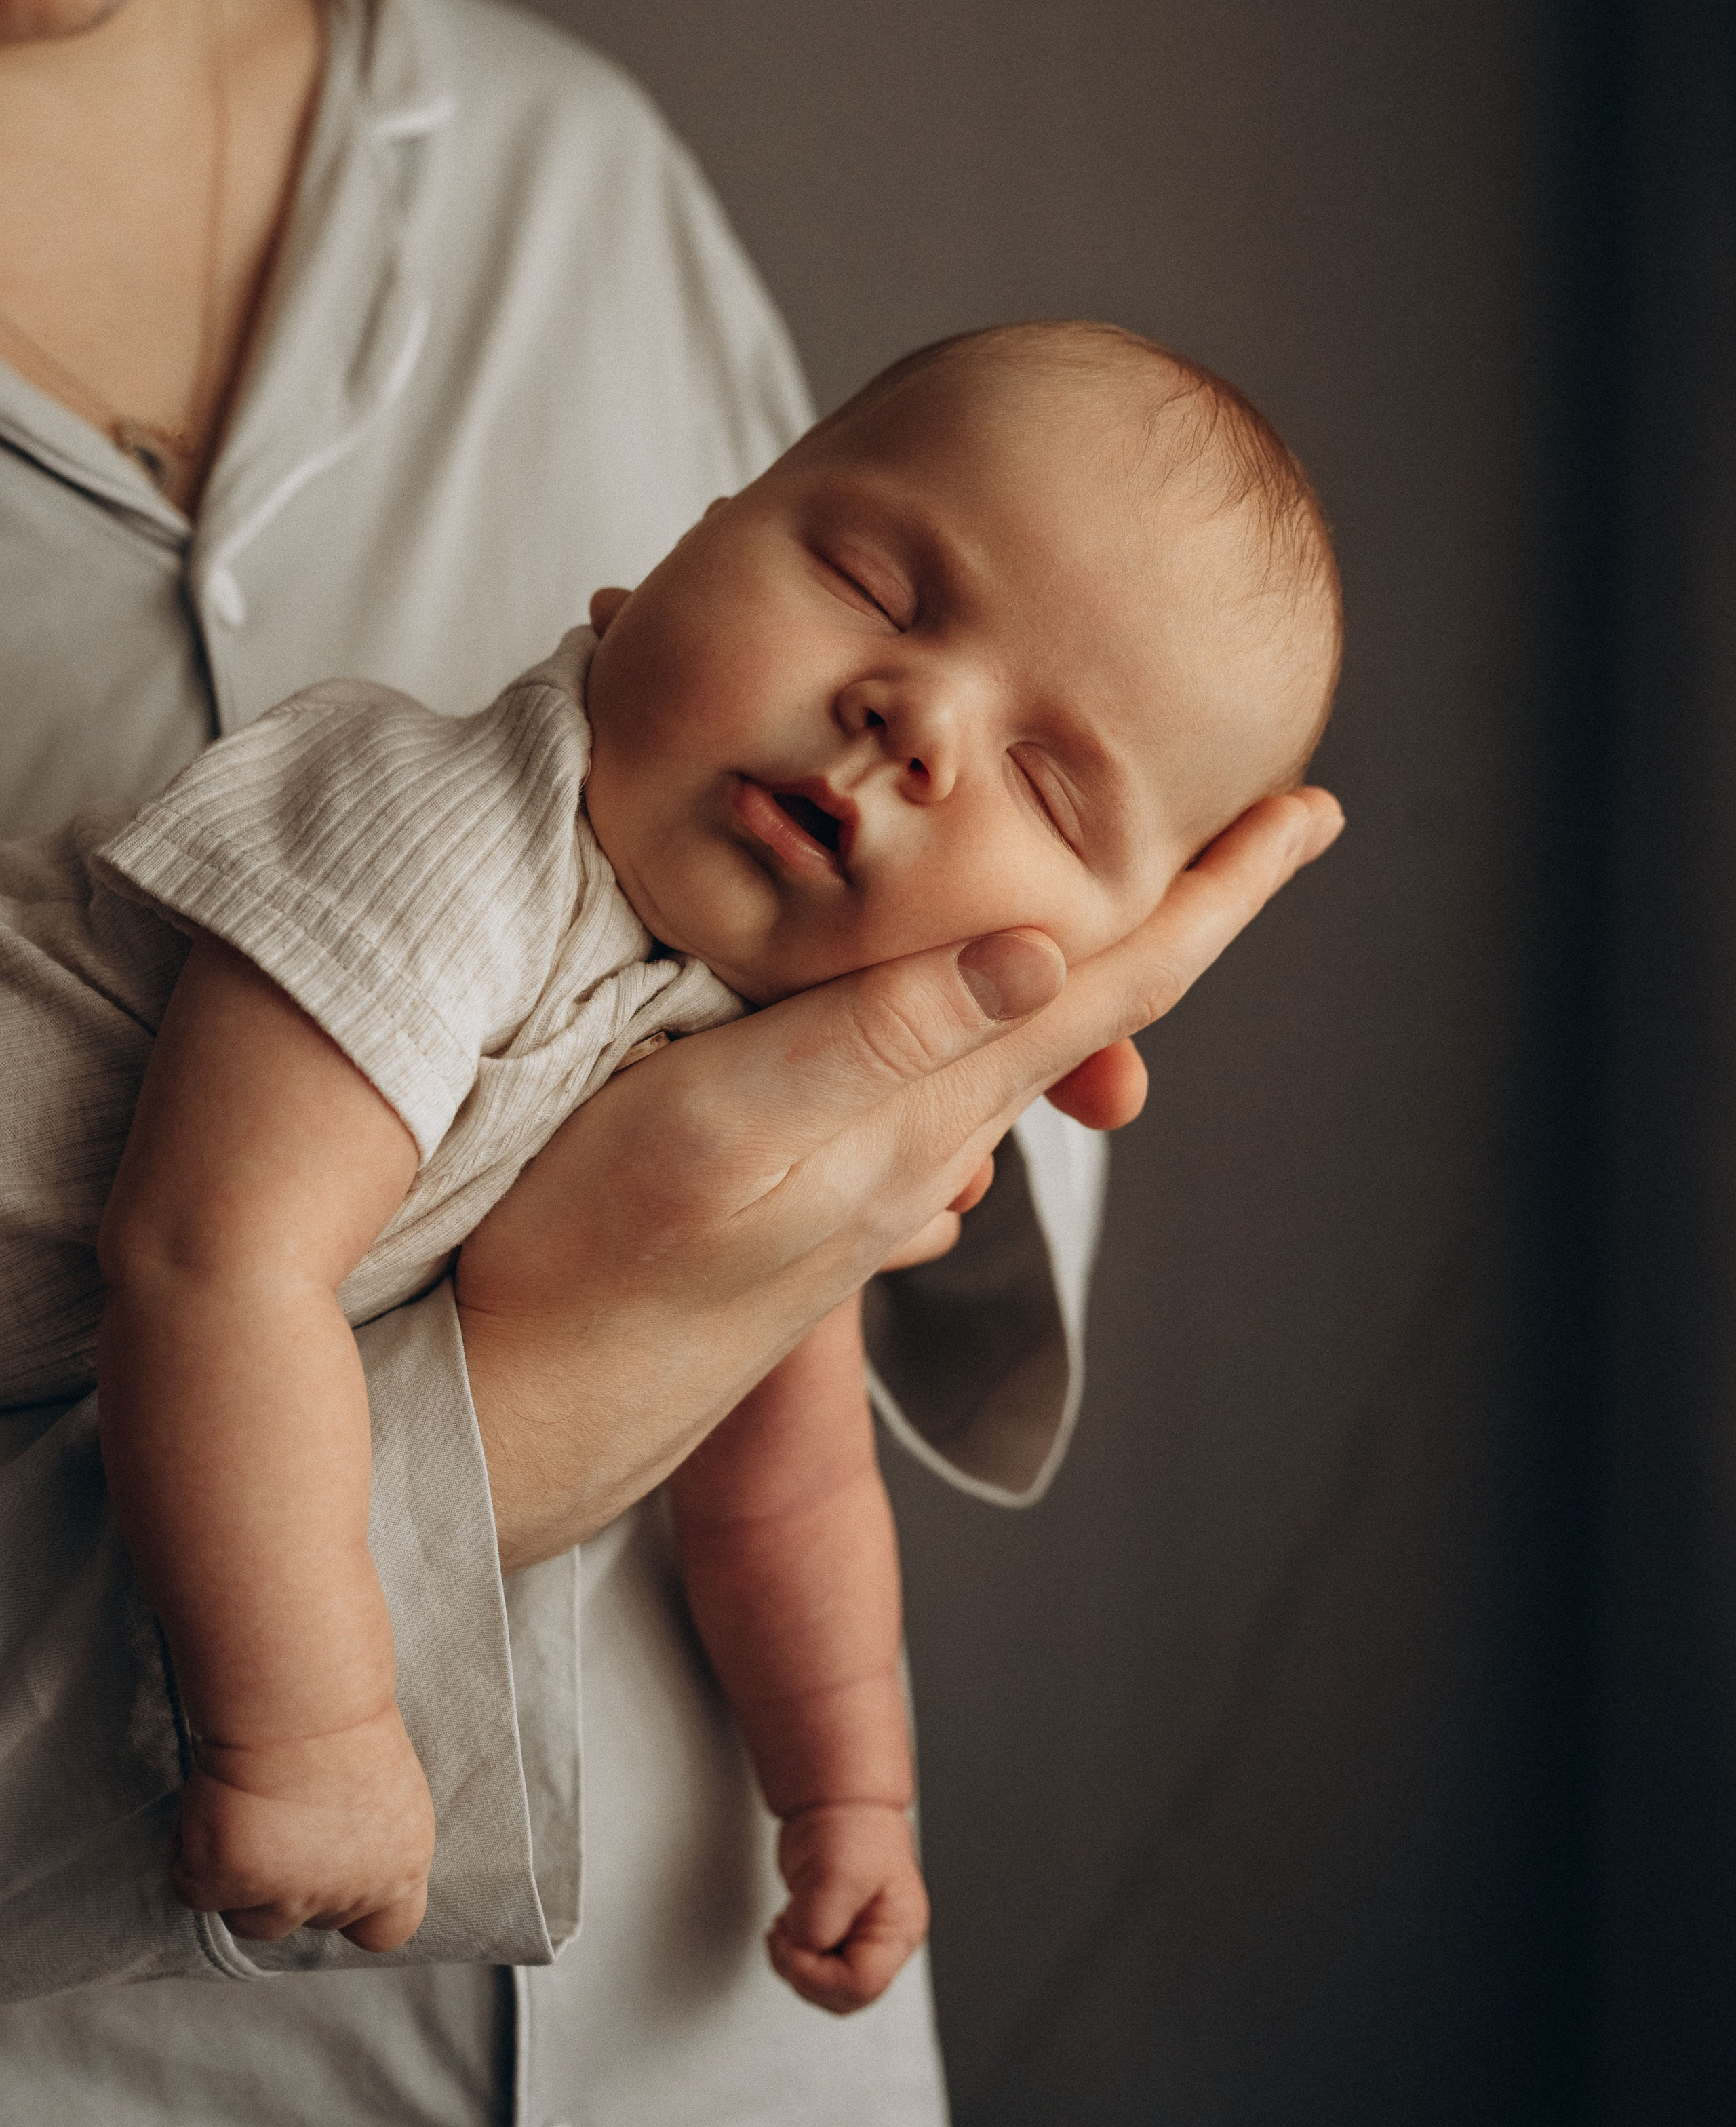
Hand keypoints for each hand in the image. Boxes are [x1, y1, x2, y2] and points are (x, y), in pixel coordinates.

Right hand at [169, 1703, 434, 1954]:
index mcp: (400, 1867)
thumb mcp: (383, 1788)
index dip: (358, 1914)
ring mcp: (286, 1895)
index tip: (336, 1876)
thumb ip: (366, 1839)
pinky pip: (194, 1887)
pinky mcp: (227, 1882)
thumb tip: (329, 1858)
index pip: (388, 1930)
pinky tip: (212, 1800)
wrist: (300, 1697)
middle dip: (284, 1879)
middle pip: (302, 1919)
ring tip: (245, 1807)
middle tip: (277, 1813)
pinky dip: (191, 1850)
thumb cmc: (341, 1719)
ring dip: (238, 1877)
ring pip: (247, 1917)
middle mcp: (348, 1894)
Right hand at [459, 787, 1342, 1563]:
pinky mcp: (815, 1182)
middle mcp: (923, 1141)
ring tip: (1123, 881)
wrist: (518, 1406)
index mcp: (921, 1110)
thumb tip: (1048, 952)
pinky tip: (950, 986)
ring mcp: (872, 1170)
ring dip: (1080, 957)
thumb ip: (882, 1036)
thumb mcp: (732, 1120)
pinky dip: (966, 1006)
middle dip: (1178, 907)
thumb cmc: (598, 1257)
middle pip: (1092, 1005)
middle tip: (1250, 819)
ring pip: (1013, 1039)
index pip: (1114, 986)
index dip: (1219, 895)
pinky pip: (933, 1076)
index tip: (1309, 812)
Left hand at [768, 1802, 929, 2013]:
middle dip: (805, 1975)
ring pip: (823, 1989)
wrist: (838, 1801)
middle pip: (843, 1996)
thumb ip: (820, 1921)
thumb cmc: (853, 1827)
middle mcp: (881, 1943)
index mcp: (897, 1932)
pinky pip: (811, 1968)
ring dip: (794, 1965)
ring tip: (786, 1925)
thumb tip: (804, 1949)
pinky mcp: (834, 1935)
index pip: (860, 1985)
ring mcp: (857, 1941)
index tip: (794, 1942)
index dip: (818, 1976)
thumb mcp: (837, 1873)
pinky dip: (791, 1954)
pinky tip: (788, 1924)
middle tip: (787, 1936)